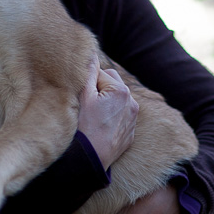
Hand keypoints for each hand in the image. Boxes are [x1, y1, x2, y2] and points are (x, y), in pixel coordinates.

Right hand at [77, 55, 137, 169]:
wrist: (92, 159)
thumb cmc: (86, 127)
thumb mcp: (84, 96)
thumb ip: (89, 72)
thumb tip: (92, 54)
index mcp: (121, 91)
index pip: (101, 74)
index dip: (88, 82)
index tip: (80, 94)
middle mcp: (132, 102)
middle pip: (112, 84)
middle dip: (100, 88)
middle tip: (86, 102)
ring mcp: (133, 118)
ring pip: (117, 99)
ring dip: (107, 100)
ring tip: (93, 114)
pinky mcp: (130, 131)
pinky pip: (121, 116)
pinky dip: (112, 115)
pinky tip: (100, 124)